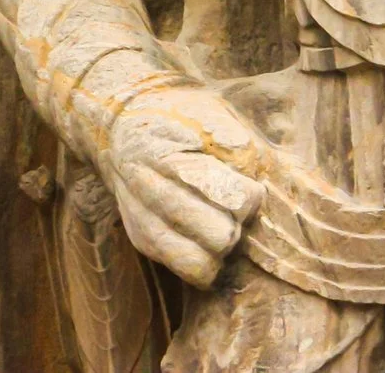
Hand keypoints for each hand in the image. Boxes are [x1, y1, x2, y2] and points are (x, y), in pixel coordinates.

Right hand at [95, 82, 265, 288]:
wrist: (121, 122)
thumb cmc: (178, 115)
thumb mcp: (210, 115)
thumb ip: (238, 147)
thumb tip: (263, 186)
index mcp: (168, 154)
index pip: (232, 199)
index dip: (251, 195)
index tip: (250, 184)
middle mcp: (149, 192)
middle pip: (220, 238)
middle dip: (238, 225)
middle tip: (236, 208)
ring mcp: (142, 222)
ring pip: (200, 266)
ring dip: (221, 251)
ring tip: (222, 224)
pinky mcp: (141, 240)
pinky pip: (186, 270)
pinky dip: (205, 258)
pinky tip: (205, 233)